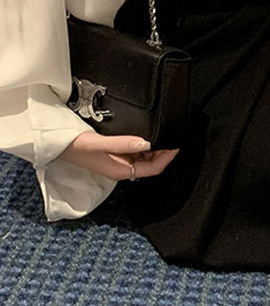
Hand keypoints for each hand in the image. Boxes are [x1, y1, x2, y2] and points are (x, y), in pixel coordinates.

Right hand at [58, 132, 179, 181]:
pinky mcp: (114, 156)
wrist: (58, 144)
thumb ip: (123, 143)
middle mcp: (122, 169)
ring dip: (154, 150)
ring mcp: (118, 163)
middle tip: (171, 137)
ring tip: (162, 135)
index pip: (153, 169)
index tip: (176, 146)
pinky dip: (144, 146)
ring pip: (144, 159)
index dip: (167, 158)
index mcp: (121, 171)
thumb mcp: (100, 143)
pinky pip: (135, 154)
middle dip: (163, 153)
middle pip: (151, 165)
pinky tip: (146, 137)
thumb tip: (146, 143)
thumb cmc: (76, 146)